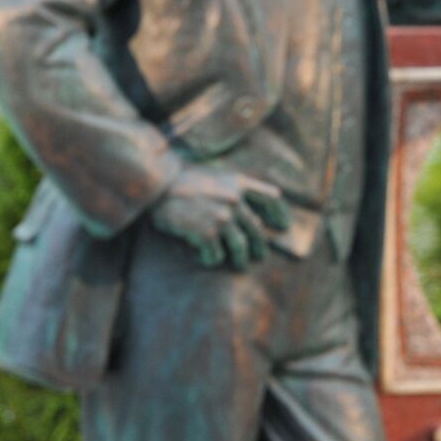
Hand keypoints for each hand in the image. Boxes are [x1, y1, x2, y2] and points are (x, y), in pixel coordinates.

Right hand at [149, 165, 289, 270]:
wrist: (156, 184)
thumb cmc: (179, 179)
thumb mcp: (212, 174)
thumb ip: (229, 187)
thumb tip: (242, 205)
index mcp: (238, 183)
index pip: (270, 197)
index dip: (279, 213)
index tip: (284, 226)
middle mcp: (235, 200)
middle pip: (256, 228)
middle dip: (261, 245)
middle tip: (261, 256)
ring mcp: (222, 218)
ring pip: (240, 246)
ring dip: (241, 259)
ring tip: (240, 266)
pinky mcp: (207, 233)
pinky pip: (216, 255)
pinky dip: (211, 260)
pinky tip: (206, 259)